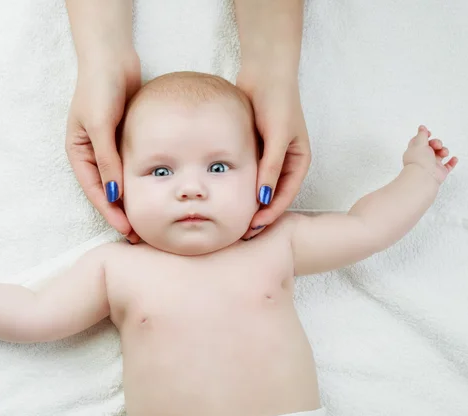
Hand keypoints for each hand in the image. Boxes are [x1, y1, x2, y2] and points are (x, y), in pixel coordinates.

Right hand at [66, 51, 140, 241]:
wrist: (112, 58)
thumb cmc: (99, 89)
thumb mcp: (100, 126)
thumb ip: (107, 160)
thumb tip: (114, 195)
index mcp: (79, 153)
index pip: (95, 191)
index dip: (111, 213)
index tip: (128, 230)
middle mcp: (93, 154)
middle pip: (108, 191)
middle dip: (122, 213)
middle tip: (141, 234)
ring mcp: (109, 147)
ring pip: (121, 181)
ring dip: (133, 200)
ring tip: (150, 219)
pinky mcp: (125, 139)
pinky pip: (133, 166)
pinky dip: (141, 181)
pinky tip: (155, 192)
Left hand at [236, 69, 310, 239]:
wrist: (265, 73)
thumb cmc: (277, 102)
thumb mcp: (277, 136)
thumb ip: (271, 167)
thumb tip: (263, 199)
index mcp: (299, 161)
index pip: (285, 196)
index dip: (270, 214)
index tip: (252, 228)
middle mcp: (286, 162)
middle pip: (273, 196)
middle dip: (259, 214)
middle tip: (240, 233)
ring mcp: (271, 156)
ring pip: (260, 187)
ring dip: (249, 203)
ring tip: (233, 220)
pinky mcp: (256, 149)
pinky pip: (249, 173)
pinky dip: (241, 186)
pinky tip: (227, 196)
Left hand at [403, 125, 457, 183]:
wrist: (424, 177)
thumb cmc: (419, 161)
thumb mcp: (419, 143)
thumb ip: (422, 135)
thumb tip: (421, 127)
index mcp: (415, 151)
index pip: (418, 141)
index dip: (424, 136)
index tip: (429, 133)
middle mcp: (423, 158)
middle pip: (431, 146)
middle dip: (437, 142)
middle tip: (437, 145)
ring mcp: (432, 165)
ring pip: (440, 154)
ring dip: (444, 150)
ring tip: (443, 152)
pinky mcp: (440, 172)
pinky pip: (448, 166)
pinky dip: (452, 162)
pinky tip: (453, 158)